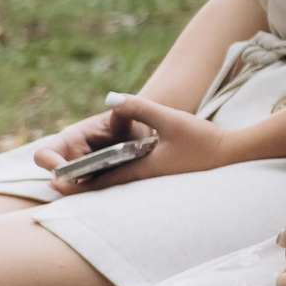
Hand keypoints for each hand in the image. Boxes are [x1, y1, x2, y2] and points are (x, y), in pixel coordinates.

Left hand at [38, 93, 240, 192]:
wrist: (235, 155)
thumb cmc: (204, 140)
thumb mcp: (170, 119)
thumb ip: (140, 107)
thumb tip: (110, 98)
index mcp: (140, 171)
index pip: (99, 183)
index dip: (74, 183)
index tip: (51, 182)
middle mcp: (144, 181)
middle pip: (105, 188)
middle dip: (80, 185)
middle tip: (55, 180)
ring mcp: (156, 183)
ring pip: (118, 185)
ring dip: (98, 181)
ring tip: (77, 175)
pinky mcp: (165, 178)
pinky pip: (133, 181)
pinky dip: (116, 177)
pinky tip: (114, 169)